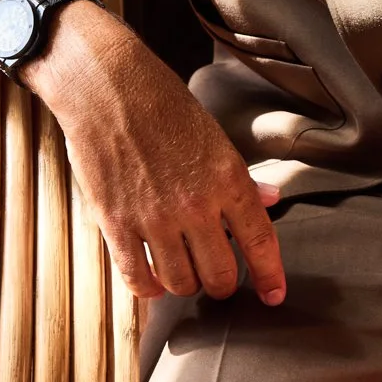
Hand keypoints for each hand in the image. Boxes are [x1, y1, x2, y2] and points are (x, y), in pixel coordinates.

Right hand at [0, 0, 285, 306]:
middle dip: (223, 282)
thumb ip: (241, 177)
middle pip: (220, 275)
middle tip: (216, 273)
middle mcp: (196, 205)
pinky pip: (137, 279)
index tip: (274, 295)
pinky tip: (152, 279)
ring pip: (180, 283)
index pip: (260, 241)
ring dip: (185, 284)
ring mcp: (154, 218)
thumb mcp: (213, 135)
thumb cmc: (163, 104)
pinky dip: (148, 288)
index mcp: (227, 178)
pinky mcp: (116, 224)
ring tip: (183, 270)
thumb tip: (270, 200)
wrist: (107, 86)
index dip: (271, 276)